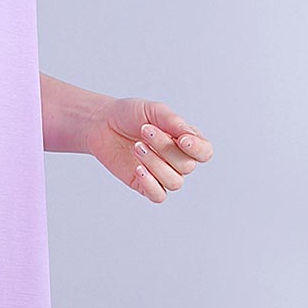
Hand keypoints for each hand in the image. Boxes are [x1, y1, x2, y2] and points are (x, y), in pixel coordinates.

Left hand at [90, 97, 212, 201]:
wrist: (102, 124)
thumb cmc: (131, 115)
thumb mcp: (154, 111)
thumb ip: (173, 122)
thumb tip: (189, 136)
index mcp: (186, 140)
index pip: (204, 152)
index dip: (197, 149)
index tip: (182, 139)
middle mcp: (178, 160)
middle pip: (187, 166)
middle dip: (165, 148)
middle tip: (144, 130)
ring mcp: (162, 174)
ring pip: (174, 182)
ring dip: (155, 164)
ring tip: (137, 146)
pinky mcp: (145, 186)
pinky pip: (158, 196)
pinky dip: (150, 184)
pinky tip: (138, 168)